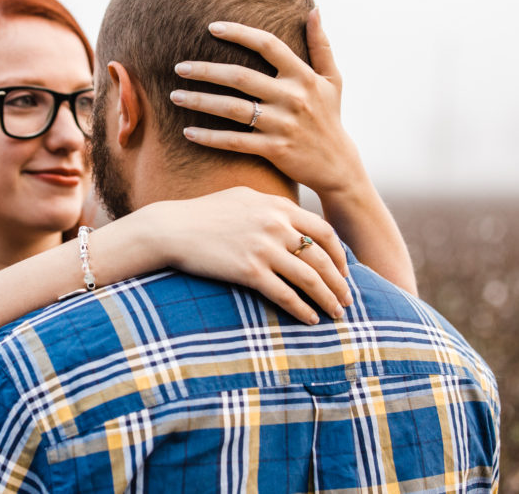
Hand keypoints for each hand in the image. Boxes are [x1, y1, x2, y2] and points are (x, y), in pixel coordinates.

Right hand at [144, 187, 351, 324]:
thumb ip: (270, 206)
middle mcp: (275, 225)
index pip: (323, 230)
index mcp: (277, 206)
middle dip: (340, 281)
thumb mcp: (242, 198)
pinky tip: (310, 319)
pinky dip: (302, 310)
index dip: (339, 253)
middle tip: (347, 298)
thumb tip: (290, 217)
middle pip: (322, 257)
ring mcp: (263, 248)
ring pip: (310, 278)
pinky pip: (285, 295)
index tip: (343, 270)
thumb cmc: (203, 214)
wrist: (171, 228)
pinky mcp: (249, 270)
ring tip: (336, 313)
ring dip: (328, 299)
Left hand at [170, 10, 368, 197]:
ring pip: (233, 109)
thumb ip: (321, 45)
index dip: (240, 33)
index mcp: (304, 76)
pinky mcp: (274, 149)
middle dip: (206, 70)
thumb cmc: (329, 117)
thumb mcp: (332, 80)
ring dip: (200, 101)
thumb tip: (314, 10)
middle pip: (241, 77)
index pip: (268, 45)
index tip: (211, 27)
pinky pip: (234, 141)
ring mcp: (282, 125)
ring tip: (175, 96)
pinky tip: (188, 132)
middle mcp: (293, 97)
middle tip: (179, 67)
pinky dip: (210, 137)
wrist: (337, 165)